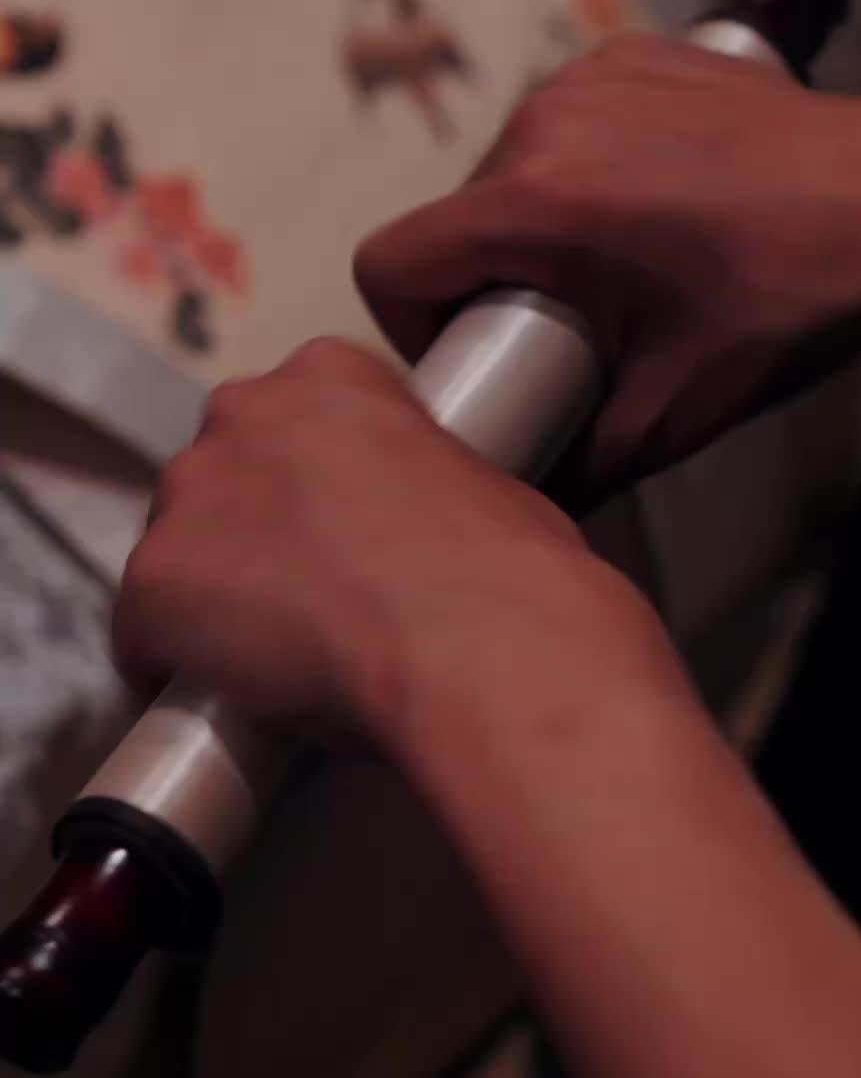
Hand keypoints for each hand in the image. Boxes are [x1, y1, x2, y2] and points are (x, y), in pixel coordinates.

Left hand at [113, 339, 647, 760]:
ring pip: (177, 554)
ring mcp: (187, 500)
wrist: (478, 643)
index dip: (308, 485)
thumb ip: (418, 485)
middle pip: (219, 480)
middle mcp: (242, 417)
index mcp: (329, 377)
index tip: (333, 528)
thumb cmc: (503, 572)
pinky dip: (172, 668)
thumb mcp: (478, 483)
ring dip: (212, 600)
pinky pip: (141, 636)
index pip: (285, 421)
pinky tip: (228, 700)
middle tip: (308, 596)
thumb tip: (425, 538)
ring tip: (273, 657)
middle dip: (251, 535)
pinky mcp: (152, 586)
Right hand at [354, 35, 860, 498]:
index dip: (413, 325)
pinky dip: (586, 171)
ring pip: (506, 171)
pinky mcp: (630, 56)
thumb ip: (576, 464)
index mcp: (536, 205)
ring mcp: (589, 78)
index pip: (390, 261)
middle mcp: (546, 124)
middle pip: (455, 220)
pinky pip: (563, 125)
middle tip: (572, 329)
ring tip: (622, 269)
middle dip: (493, 281)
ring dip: (538, 225)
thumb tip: (520, 501)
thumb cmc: (793, 295)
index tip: (473, 351)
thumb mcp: (671, 408)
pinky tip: (651, 209)